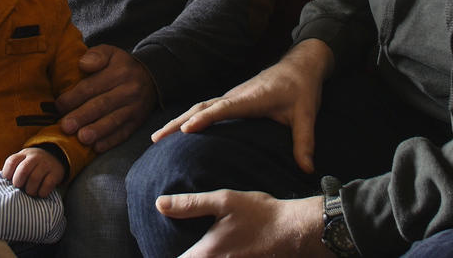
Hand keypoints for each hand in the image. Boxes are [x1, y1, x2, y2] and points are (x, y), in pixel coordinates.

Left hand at [2, 147, 64, 196]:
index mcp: (24, 154)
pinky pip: (47, 184)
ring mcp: (46, 164)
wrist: (55, 157)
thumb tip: (1, 185)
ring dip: (30, 190)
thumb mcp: (22, 160)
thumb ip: (13, 169)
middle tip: (20, 187)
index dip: (7, 173)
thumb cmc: (33, 165)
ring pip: (34, 178)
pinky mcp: (55, 173)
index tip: (8, 179)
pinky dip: (42, 192)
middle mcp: (35, 157)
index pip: (11, 161)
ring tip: (30, 192)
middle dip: (18, 182)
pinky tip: (40, 193)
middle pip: (23, 170)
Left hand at [56, 45, 157, 152]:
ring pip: (113, 121)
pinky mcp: (137, 122)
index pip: (92, 86)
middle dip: (82, 116)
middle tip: (66, 126)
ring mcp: (134, 108)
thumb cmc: (122, 66)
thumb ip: (96, 55)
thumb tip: (83, 64)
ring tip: (82, 138)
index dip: (73, 97)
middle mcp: (128, 91)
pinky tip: (97, 147)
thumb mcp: (111, 52)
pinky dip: (110, 141)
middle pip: (102, 105)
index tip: (58, 106)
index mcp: (118, 72)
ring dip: (97, 131)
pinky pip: (124, 133)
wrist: (151, 78)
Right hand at [153, 39, 333, 172]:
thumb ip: (304, 141)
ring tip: (157, 137)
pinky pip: (206, 109)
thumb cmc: (302, 87)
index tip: (185, 129)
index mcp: (250, 98)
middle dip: (177, 122)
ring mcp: (232, 96)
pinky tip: (179, 131)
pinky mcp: (232, 100)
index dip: (204, 119)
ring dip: (178, 120)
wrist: (300, 65)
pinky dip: (189, 118)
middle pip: (201, 108)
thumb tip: (307, 169)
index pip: (223, 109)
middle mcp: (236, 96)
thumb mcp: (306, 114)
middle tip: (155, 140)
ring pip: (199, 107)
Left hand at [156, 190, 328, 257]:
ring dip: (198, 257)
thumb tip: (160, 204)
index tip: (158, 249)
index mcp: (207, 255)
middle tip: (175, 247)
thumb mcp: (224, 201)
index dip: (167, 256)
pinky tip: (217, 252)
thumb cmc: (260, 215)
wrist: (294, 231)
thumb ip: (191, 204)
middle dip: (185, 256)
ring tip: (197, 248)